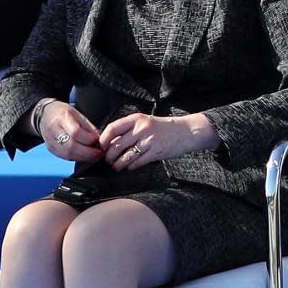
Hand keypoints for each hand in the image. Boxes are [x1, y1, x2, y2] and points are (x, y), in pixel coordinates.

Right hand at [37, 101, 102, 160]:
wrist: (45, 114)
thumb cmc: (62, 112)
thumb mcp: (77, 114)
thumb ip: (88, 127)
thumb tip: (99, 140)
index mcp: (61, 118)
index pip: (75, 132)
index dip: (88, 139)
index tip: (97, 141)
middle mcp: (53, 130)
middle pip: (71, 146)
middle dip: (88, 152)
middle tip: (99, 153)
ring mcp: (50, 140)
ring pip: (68, 154)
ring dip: (83, 157)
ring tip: (93, 156)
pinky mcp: (50, 148)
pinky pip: (65, 156)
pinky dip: (76, 158)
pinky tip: (84, 156)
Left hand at [98, 112, 218, 171]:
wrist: (187, 131)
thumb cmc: (163, 128)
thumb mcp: (145, 122)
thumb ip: (129, 129)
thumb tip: (110, 141)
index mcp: (136, 119)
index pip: (113, 128)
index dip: (104, 139)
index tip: (100, 147)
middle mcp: (142, 128)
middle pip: (117, 144)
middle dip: (109, 156)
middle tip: (106, 160)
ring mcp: (150, 140)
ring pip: (126, 155)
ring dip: (118, 164)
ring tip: (115, 167)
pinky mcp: (157, 152)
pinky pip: (138, 162)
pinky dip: (131, 166)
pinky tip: (128, 168)